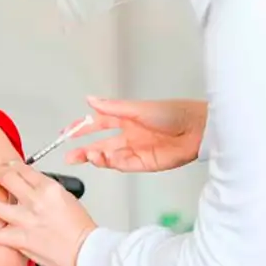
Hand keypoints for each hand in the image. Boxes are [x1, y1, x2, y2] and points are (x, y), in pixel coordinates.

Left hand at [0, 161, 96, 265]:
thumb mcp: (66, 199)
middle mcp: (35, 201)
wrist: (88, 253)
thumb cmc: (81, 229)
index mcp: (49, 188)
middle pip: (6, 177)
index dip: (11, 166)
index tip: (6, 166)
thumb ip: (44, 192)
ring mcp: (25, 220)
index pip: (23, 169)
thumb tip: (28, 189)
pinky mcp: (19, 239)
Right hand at [65, 96, 205, 172]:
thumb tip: (90, 99)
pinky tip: (106, 159)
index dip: (82, 128)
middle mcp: (129, 135)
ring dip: (98, 157)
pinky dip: (113, 163)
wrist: (198, 129)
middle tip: (70, 156)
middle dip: (83, 150)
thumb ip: (112, 107)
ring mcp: (136, 150)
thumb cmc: (174, 112)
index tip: (67, 132)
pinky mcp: (146, 163)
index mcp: (126, 119)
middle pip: (101, 144)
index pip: (98, 124)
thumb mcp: (137, 108)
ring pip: (110, 156)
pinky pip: (125, 165)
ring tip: (88, 155)